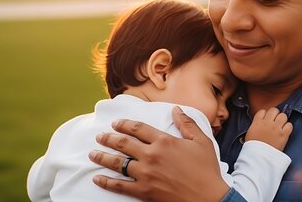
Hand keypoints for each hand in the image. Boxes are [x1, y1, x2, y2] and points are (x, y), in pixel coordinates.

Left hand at [88, 106, 229, 200]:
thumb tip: (176, 109)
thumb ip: (187, 123)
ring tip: (93, 154)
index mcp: (164, 141)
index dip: (124, 124)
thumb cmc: (207, 170)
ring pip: (117, 163)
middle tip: (99, 136)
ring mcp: (146, 174)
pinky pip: (120, 186)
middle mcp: (152, 155)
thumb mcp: (201, 141)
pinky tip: (98, 178)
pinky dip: (106, 182)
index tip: (115, 123)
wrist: (208, 198)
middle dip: (108, 138)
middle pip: (123, 143)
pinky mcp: (144, 191)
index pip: (138, 128)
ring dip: (102, 157)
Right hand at [245, 107, 292, 150]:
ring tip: (281, 126)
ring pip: (283, 115)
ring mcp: (276, 128)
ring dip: (282, 120)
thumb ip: (255, 125)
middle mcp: (267, 123)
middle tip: (275, 121)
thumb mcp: (250, 134)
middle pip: (274, 110)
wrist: (259, 158)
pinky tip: (285, 132)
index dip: (265, 114)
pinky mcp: (283, 134)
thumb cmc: (253, 148)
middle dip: (275, 115)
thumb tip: (260, 122)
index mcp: (257, 122)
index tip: (266, 119)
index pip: (263, 111)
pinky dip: (288, 127)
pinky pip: (289, 125)